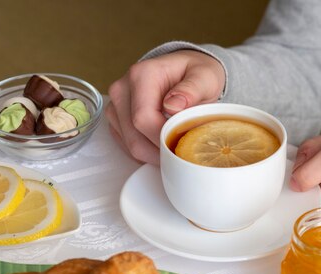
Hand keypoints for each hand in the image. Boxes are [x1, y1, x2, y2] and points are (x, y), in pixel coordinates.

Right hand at [105, 50, 224, 163]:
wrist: (186, 72)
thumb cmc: (195, 75)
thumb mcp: (205, 77)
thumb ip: (192, 90)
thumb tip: (173, 106)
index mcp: (141, 75)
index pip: (143, 119)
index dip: (162, 138)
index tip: (183, 145)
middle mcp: (122, 89)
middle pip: (134, 137)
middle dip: (160, 150)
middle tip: (182, 151)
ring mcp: (116, 105)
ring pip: (130, 145)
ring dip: (154, 153)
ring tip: (175, 146)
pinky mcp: (115, 119)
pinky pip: (127, 146)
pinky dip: (147, 151)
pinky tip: (162, 143)